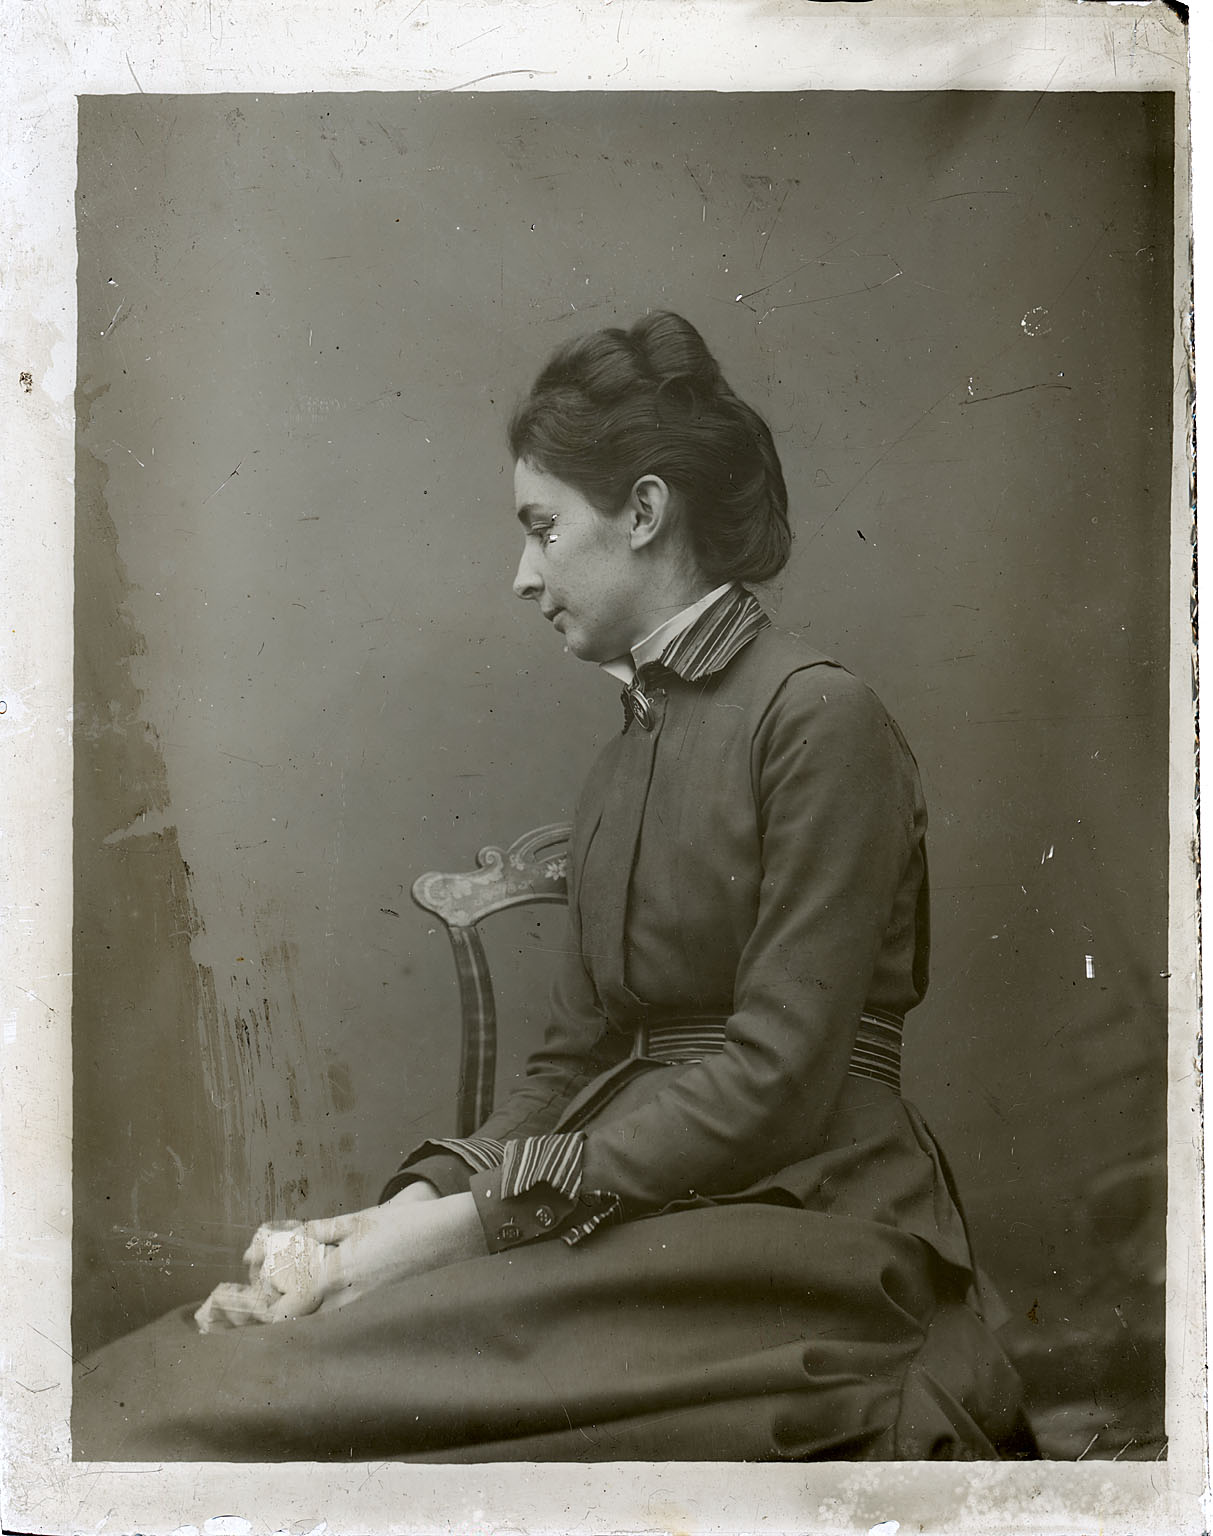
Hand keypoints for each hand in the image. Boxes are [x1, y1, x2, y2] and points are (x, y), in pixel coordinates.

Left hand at [217, 1191, 485, 1324]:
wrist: (450, 1239)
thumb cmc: (406, 1226)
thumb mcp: (359, 1220)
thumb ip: (322, 1231)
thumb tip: (294, 1237)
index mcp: (336, 1275)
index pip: (286, 1308)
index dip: (260, 1312)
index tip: (243, 1307)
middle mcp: (346, 1301)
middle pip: (297, 1326)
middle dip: (272, 1323)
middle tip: (252, 1316)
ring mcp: (363, 1311)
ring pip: (318, 1328)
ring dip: (296, 1323)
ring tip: (277, 1315)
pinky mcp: (377, 1311)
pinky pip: (341, 1323)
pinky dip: (322, 1321)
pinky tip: (317, 1312)